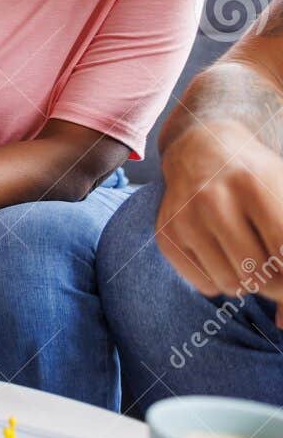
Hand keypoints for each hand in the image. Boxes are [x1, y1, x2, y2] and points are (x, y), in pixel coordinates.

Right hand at [158, 121, 282, 319]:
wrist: (202, 151)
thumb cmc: (257, 179)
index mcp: (254, 184)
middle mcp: (214, 200)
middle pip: (259, 273)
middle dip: (277, 285)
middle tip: (277, 276)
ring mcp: (185, 218)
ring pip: (232, 284)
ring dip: (249, 284)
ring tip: (252, 263)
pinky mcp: (166, 235)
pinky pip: (205, 286)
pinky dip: (222, 282)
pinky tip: (224, 258)